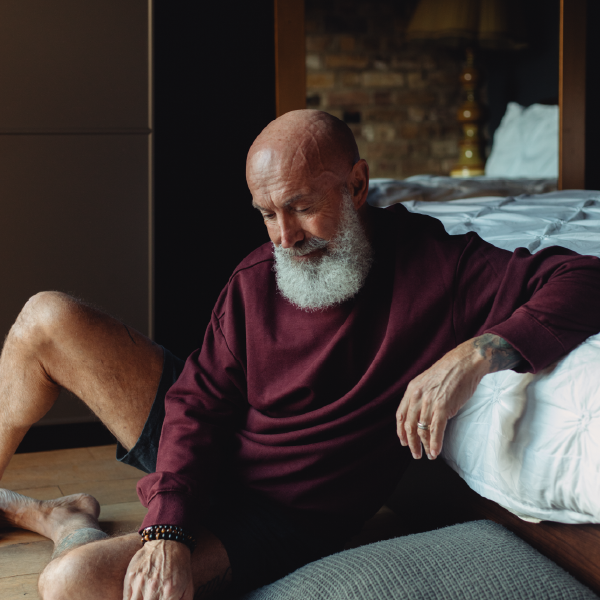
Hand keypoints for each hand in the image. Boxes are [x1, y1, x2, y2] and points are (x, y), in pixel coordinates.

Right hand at [123, 540, 193, 599]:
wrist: (170, 542)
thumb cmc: (180, 567)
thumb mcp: (188, 588)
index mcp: (168, 592)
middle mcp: (152, 587)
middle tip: (153, 598)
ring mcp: (140, 581)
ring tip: (146, 597)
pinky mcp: (131, 575)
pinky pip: (126, 597)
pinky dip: (131, 599)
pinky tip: (139, 596)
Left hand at [396, 334, 522, 459]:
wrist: (465, 362)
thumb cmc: (450, 371)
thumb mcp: (427, 381)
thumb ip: (421, 396)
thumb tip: (420, 413)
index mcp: (412, 389)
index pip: (401, 415)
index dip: (401, 431)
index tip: (403, 441)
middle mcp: (417, 396)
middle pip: (409, 425)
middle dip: (411, 443)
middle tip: (415, 453)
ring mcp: (429, 402)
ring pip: (422, 430)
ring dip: (425, 445)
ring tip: (428, 454)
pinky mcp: (443, 407)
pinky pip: (435, 429)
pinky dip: (435, 443)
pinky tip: (435, 452)